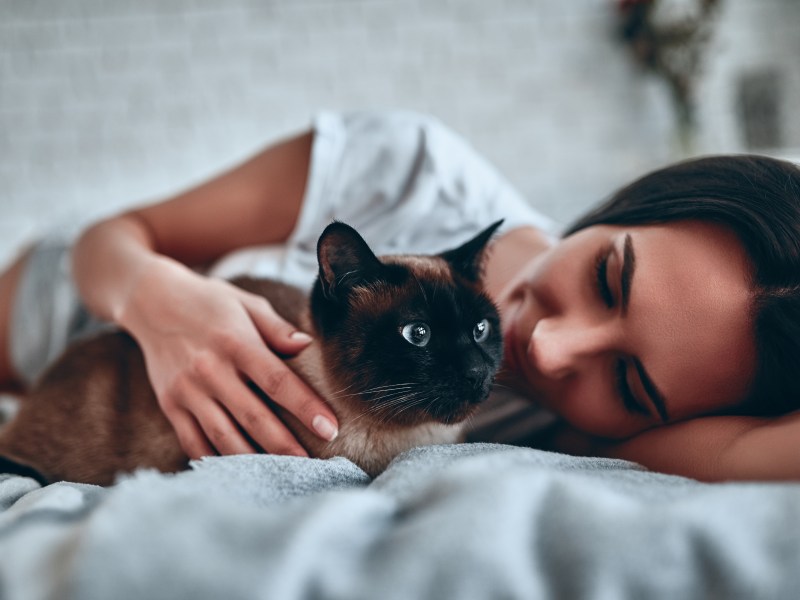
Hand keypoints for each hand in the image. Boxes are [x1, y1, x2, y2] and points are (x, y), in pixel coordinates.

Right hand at [119, 258, 338, 458]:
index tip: (329, 428)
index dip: (305, 407)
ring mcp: (187, 390)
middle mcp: (210, 369)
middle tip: (311, 465)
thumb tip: (308, 346)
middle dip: (285, 445)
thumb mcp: (246, 303)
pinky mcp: (170, 405)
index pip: (277, 381)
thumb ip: (277, 328)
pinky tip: (239, 473)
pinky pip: (194, 442)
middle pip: (253, 417)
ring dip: (253, 460)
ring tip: (280, 475)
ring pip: (224, 437)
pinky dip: (216, 461)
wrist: (151, 300)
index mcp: (236, 342)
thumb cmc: (210, 302)